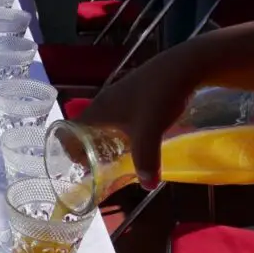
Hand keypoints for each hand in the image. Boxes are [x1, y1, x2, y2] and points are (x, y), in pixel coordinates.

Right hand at [75, 46, 201, 189]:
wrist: (183, 66)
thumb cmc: (158, 96)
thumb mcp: (150, 131)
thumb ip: (146, 160)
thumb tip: (147, 186)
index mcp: (98, 110)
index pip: (70, 130)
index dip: (71, 149)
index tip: (82, 166)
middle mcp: (103, 103)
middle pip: (85, 128)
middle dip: (89, 148)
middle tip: (99, 167)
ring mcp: (119, 97)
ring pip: (103, 123)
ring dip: (106, 140)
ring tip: (117, 157)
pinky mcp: (134, 95)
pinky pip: (119, 118)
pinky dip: (121, 131)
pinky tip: (137, 139)